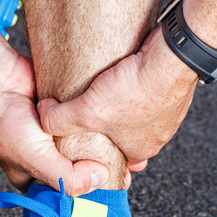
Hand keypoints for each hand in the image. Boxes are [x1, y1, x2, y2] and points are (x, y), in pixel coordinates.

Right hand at [0, 54, 109, 194]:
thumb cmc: (3, 122)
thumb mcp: (36, 160)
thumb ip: (68, 177)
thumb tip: (102, 177)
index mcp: (35, 179)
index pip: (68, 196)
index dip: (89, 194)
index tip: (113, 188)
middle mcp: (47, 160)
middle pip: (82, 171)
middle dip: (98, 167)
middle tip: (120, 164)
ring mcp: (57, 137)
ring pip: (87, 146)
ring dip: (99, 143)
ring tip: (113, 141)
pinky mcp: (65, 116)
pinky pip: (86, 124)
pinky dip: (93, 122)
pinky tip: (102, 121)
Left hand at [37, 28, 198, 167]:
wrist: (173, 57)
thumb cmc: (137, 91)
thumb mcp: (87, 111)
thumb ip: (59, 119)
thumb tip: (43, 117)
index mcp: (141, 150)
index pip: (114, 158)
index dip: (97, 148)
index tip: (85, 136)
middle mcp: (158, 136)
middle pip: (125, 134)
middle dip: (109, 123)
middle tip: (93, 110)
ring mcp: (169, 112)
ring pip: (139, 112)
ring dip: (123, 102)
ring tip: (105, 89)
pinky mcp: (172, 88)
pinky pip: (150, 90)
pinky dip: (138, 84)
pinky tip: (125, 72)